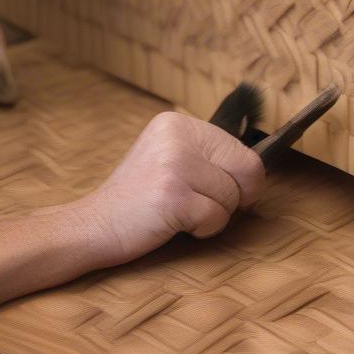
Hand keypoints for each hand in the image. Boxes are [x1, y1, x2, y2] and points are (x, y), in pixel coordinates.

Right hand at [78, 111, 265, 266]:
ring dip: (212, 216)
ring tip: (176, 212)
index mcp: (177, 122)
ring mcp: (174, 163)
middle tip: (196, 204)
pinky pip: (216, 219)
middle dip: (231, 198)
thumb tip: (257, 170)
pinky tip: (172, 223)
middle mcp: (176, 135)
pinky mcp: (173, 194)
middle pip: (248, 171)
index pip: (244, 152)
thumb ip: (206, 155)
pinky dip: (201, 231)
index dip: (240, 182)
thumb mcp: (169, 159)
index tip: (211, 191)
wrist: (95, 224)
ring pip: (232, 199)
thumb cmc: (139, 199)